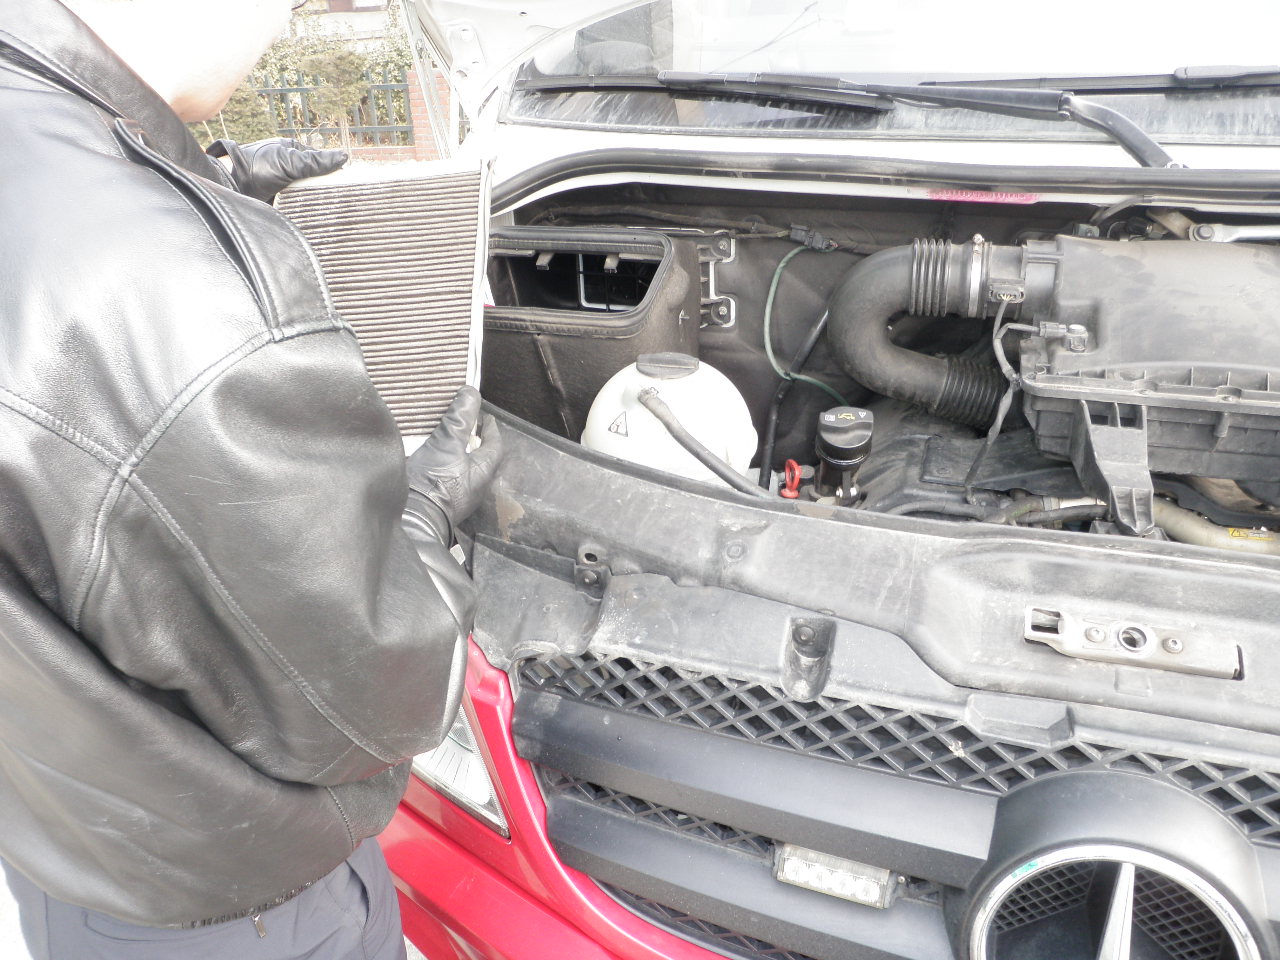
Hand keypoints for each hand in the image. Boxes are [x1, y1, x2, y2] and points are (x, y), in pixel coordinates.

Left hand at [207, 138, 346, 203]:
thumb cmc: (256, 168)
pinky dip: (306, 209)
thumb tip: (344, 156)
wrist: (232, 187)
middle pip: (316, 178)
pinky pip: (300, 205)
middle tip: (338, 198)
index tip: (345, 184)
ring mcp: (286, 184)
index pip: (321, 162)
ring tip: (328, 210)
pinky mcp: (282, 200)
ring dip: (316, 200)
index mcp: (293, 151)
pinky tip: (314, 215)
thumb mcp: (290, 161)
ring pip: (309, 193)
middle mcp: (290, 166)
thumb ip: (316, 162)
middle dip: (324, 188)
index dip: (333, 172)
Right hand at [406, 387, 502, 542]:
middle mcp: (474, 485)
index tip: (484, 415)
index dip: (489, 427)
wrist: (411, 519)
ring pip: (462, 466)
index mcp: (483, 472)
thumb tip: (471, 394)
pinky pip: (445, 475)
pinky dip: (440, 462)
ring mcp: (457, 495)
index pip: (494, 444)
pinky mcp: (439, 499)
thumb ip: (459, 419)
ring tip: (444, 436)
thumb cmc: (435, 484)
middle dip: (472, 439)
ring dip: (455, 451)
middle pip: (479, 456)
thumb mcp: (447, 445)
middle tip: (464, 423)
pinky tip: (426, 456)